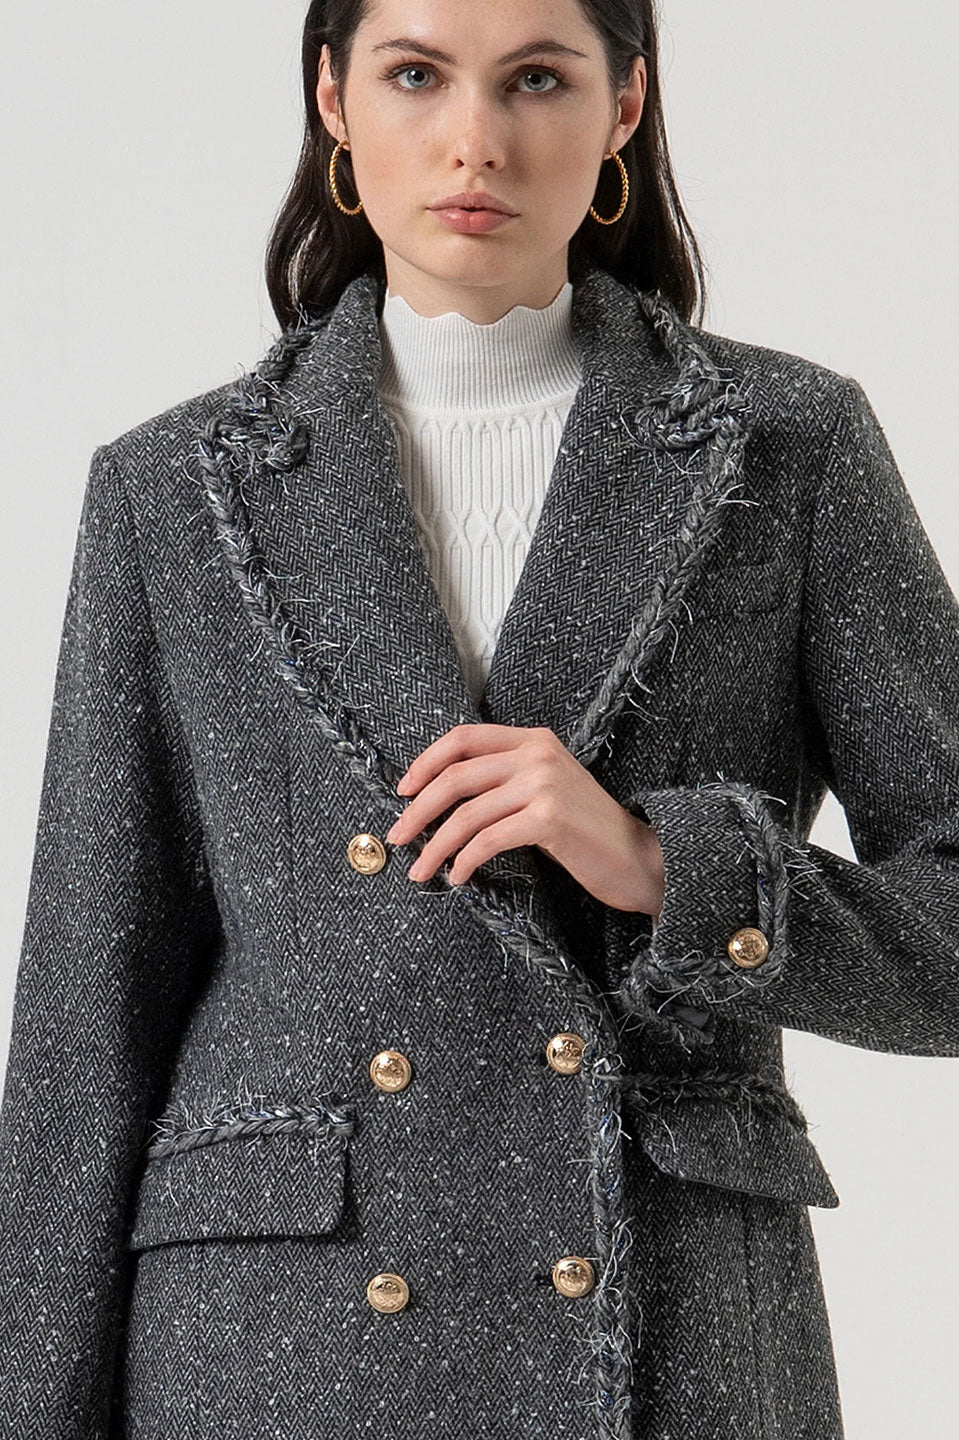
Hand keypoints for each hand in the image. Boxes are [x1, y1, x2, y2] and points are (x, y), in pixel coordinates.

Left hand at [383, 723, 664, 915]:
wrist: (640, 858)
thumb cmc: (587, 832)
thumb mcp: (546, 789)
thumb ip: (506, 779)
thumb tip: (442, 795)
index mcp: (533, 740)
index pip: (463, 738)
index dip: (426, 762)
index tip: (403, 791)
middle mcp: (537, 754)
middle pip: (455, 776)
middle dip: (418, 810)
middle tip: (397, 837)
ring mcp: (544, 784)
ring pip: (466, 814)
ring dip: (435, 846)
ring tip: (420, 870)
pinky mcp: (549, 819)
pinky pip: (487, 840)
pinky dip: (464, 861)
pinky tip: (457, 877)